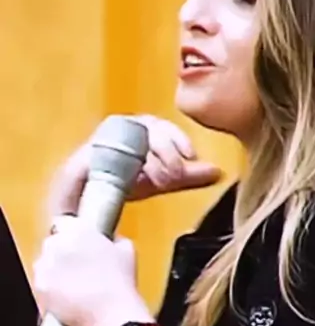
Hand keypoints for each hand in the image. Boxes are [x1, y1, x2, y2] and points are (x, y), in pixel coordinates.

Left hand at [33, 215, 148, 325]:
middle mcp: (58, 243)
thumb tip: (111, 241)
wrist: (111, 312)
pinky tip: (67, 294)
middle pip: (53, 242)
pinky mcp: (40, 285)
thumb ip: (115, 239)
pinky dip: (51, 287)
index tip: (76, 242)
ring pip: (45, 262)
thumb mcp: (127, 250)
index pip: (64, 223)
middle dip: (63, 252)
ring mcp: (47, 264)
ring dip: (55, 269)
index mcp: (79, 229)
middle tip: (79, 265)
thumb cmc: (120, 283)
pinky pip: (41, 282)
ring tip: (74, 282)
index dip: (71, 234)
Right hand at [47, 115, 222, 217]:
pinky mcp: (85, 153)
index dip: (178, 139)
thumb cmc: (125, 182)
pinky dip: (121, 164)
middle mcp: (124, 127)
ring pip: (132, 140)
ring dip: (148, 162)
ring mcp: (104, 138)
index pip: (164, 126)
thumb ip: (188, 176)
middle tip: (172, 177)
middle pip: (150, 129)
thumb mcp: (163, 180)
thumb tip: (217, 172)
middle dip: (166, 154)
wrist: (90, 199)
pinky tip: (131, 176)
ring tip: (155, 180)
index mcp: (145, 128)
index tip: (191, 155)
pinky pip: (107, 154)